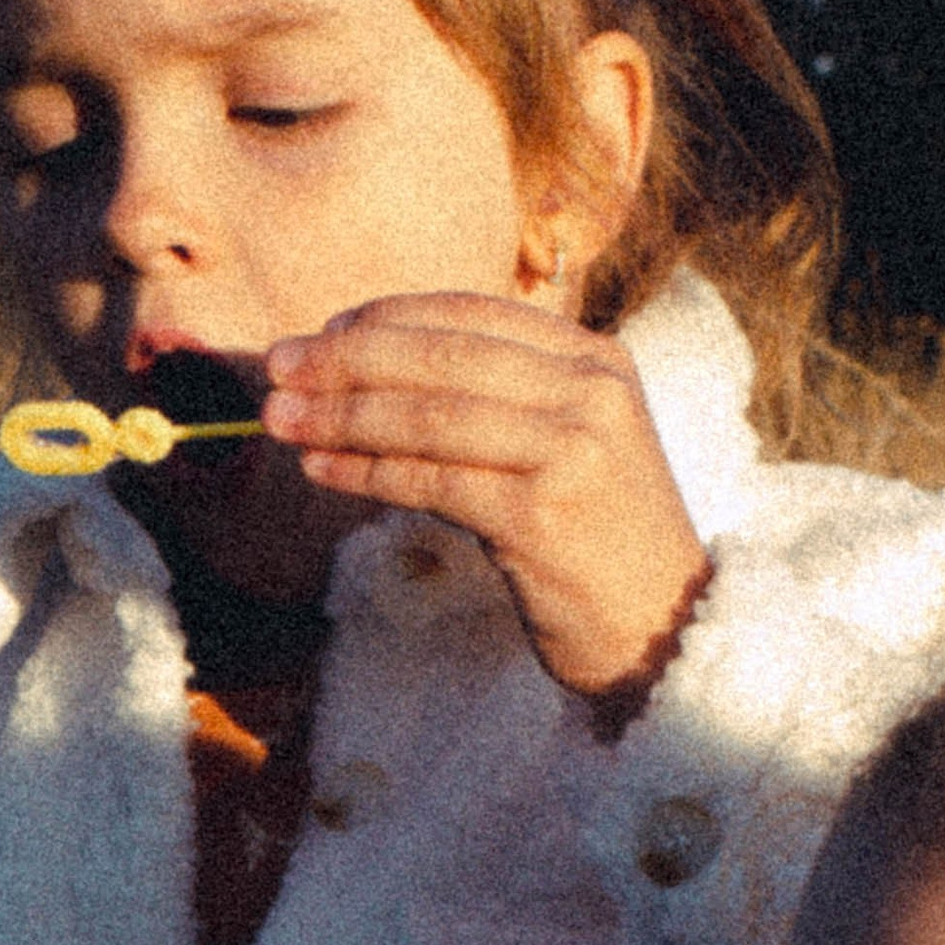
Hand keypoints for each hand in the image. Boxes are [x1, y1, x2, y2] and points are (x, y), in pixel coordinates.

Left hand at [262, 294, 710, 700]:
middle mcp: (591, 393)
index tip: (321, 336)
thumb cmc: (599, 543)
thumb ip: (495, 400)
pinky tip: (323, 472)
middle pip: (440, 356)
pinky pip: (431, 480)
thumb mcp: (565, 446)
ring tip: (281, 421)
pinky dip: (367, 473)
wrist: (668, 631)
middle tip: (276, 369)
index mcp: (596, 359)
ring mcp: (572, 451)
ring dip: (342, 416)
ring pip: (428, 415)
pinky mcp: (543, 515)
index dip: (384, 319)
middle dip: (346, 360)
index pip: (469, 312)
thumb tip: (364, 372)